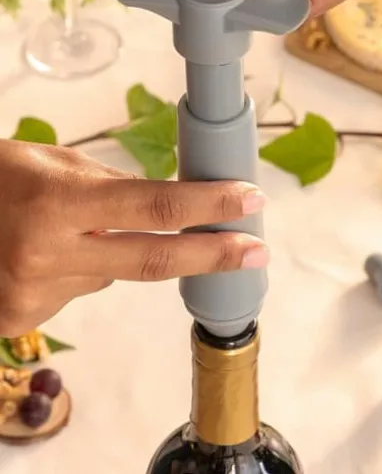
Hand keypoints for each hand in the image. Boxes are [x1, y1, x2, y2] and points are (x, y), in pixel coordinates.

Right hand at [0, 140, 267, 336]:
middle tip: (255, 250)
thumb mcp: (53, 163)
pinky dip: (85, 266)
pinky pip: (85, 287)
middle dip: (213, 254)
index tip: (250, 202)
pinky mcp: (26, 318)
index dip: (209, 205)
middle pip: (155, 259)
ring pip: (115, 272)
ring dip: (116, 249)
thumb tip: (173, 204)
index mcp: (56, 202)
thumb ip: (113, 187)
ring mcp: (35, 295)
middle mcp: (47, 254)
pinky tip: (51, 251)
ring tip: (76, 226)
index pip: (154, 205)